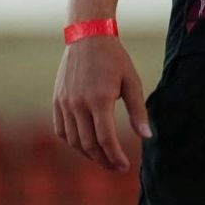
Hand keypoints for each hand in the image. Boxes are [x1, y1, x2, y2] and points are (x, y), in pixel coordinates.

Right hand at [52, 36, 151, 172]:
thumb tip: (147, 137)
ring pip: (73, 141)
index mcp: (99, 99)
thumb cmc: (115, 59)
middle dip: (103, 160)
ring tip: (104, 158)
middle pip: (88, 144)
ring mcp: (64, 103)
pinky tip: (86, 145)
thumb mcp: (132, 82)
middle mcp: (78, 104)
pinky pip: (61, 131)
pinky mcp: (57, 101)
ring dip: (88, 154)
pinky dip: (73, 142)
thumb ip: (138, 111)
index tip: (125, 166)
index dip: (115, 157)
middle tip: (116, 167)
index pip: (105, 139)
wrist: (88, 37)